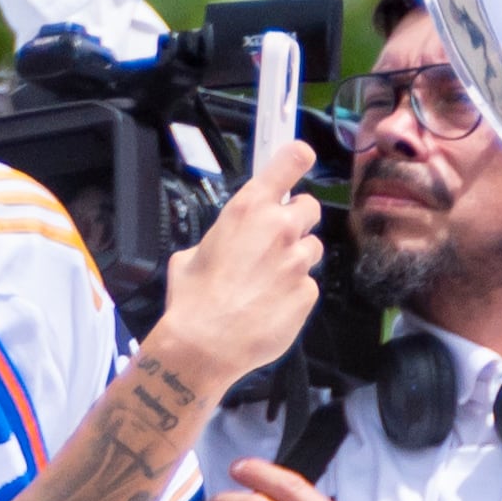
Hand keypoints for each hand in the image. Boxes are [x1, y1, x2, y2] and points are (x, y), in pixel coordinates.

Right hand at [144, 151, 326, 384]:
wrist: (205, 344)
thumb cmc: (192, 299)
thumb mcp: (190, 255)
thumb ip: (217, 241)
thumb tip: (220, 249)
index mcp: (247, 209)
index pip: (290, 162)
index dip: (298, 158)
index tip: (302, 156)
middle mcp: (279, 228)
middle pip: (309, 208)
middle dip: (297, 221)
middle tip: (278, 240)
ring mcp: (297, 261)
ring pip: (311, 249)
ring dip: (296, 259)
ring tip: (270, 281)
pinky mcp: (307, 292)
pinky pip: (308, 286)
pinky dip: (294, 294)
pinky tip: (271, 306)